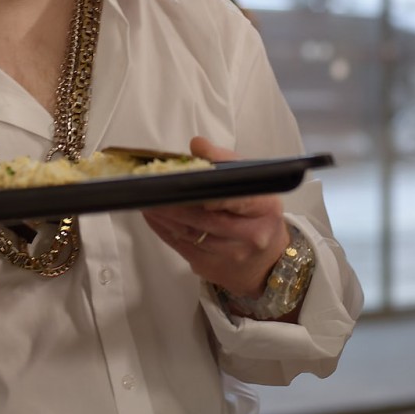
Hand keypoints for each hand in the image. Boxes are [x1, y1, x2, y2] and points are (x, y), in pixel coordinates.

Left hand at [141, 136, 289, 297]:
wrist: (267, 261)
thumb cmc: (256, 214)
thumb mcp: (251, 184)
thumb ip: (225, 161)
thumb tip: (198, 145)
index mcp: (265, 207)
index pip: (238, 198)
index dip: (213, 192)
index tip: (190, 183)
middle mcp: (252, 234)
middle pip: (208, 218)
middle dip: (177, 202)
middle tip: (154, 187)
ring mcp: (231, 255)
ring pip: (191, 233)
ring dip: (165, 214)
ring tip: (147, 198)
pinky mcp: (211, 267)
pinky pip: (182, 246)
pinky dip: (164, 229)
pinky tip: (153, 215)